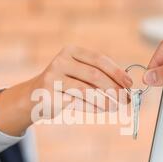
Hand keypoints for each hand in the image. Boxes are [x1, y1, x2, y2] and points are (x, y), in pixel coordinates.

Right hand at [0, 45, 132, 135]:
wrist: (33, 97)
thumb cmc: (62, 85)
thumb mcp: (77, 72)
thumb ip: (97, 75)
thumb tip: (125, 87)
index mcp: (71, 51)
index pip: (99, 59)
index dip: (117, 72)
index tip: (129, 84)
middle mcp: (61, 61)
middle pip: (95, 75)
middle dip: (114, 89)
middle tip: (126, 99)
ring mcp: (53, 78)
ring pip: (87, 91)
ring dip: (106, 101)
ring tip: (116, 107)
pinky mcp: (50, 96)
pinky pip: (78, 103)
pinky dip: (93, 108)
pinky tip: (102, 110)